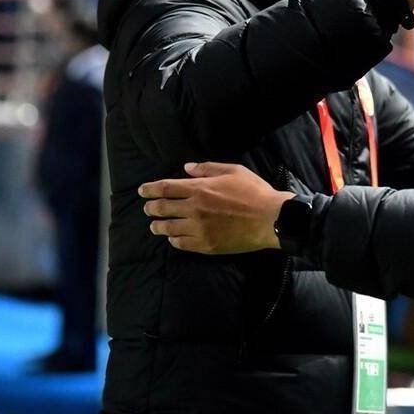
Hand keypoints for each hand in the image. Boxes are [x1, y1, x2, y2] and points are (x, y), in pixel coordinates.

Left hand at [139, 162, 289, 253]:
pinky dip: (174, 240)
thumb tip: (186, 168)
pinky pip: (181, 244)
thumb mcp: (233, 171)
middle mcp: (194, 209)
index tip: (142, 191)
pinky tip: (174, 237)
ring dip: (158, 226)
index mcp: (199, 189)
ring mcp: (198, 229)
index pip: (165, 188)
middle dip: (151, 208)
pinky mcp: (206, 245)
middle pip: (162, 208)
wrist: (270, 219)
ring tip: (156, 225)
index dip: (150, 189)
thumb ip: (207, 168)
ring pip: (168, 228)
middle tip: (148, 208)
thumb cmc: (254, 192)